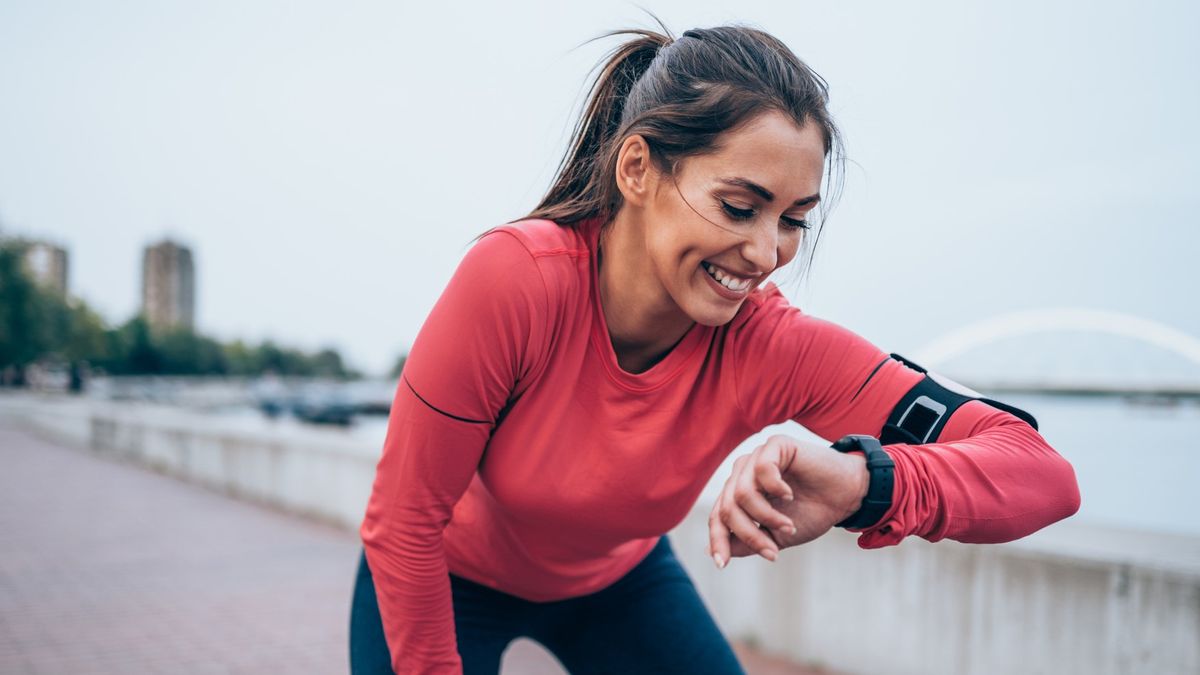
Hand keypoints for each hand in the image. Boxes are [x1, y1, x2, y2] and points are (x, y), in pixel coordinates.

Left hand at [706, 434, 868, 568]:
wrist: (846, 495)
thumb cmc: (811, 513)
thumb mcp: (775, 536)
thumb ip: (747, 541)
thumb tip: (715, 552)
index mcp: (738, 493)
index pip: (718, 516)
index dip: (718, 541)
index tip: (721, 565)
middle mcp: (743, 473)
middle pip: (728, 508)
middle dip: (749, 534)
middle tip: (773, 552)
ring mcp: (757, 457)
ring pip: (742, 493)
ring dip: (766, 517)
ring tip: (789, 527)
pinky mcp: (775, 445)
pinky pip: (762, 469)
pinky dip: (776, 488)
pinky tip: (790, 496)